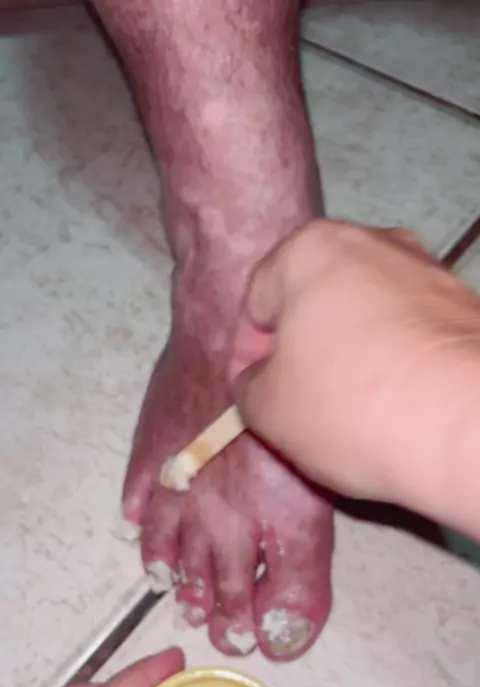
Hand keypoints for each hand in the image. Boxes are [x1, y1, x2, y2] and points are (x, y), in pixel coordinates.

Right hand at [233, 220, 479, 508]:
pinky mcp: (470, 308)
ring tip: (350, 408)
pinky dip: (397, 361)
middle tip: (297, 399)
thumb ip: (250, 387)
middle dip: (302, 346)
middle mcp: (375, 242)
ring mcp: (430, 271)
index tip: (251, 392)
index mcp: (312, 250)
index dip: (246, 353)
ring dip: (351, 352)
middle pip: (318, 298)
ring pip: (369, 313)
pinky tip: (396, 405)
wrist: (467, 426)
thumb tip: (264, 381)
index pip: (257, 300)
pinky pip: (413, 332)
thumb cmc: (348, 406)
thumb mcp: (268, 409)